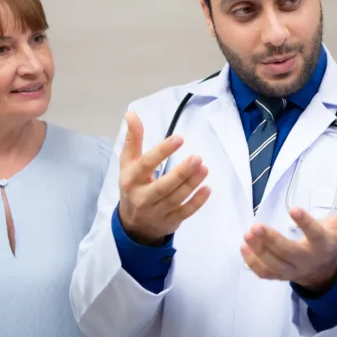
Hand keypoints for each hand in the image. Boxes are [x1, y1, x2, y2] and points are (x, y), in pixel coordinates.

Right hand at [117, 112, 210, 245]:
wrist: (133, 223)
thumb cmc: (133, 185)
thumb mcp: (128, 163)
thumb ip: (133, 139)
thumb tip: (131, 113)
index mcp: (131, 179)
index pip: (146, 164)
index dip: (162, 151)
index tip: (179, 138)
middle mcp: (142, 197)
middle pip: (163, 186)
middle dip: (181, 172)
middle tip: (197, 157)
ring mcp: (157, 211)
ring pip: (176, 198)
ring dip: (192, 183)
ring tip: (204, 168)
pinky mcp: (170, 221)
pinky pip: (185, 212)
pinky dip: (197, 202)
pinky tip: (207, 189)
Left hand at [240, 181, 336, 292]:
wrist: (326, 270)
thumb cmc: (333, 239)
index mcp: (324, 245)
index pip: (315, 235)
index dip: (305, 223)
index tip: (293, 209)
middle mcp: (308, 260)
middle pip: (289, 254)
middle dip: (272, 241)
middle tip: (257, 226)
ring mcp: (292, 270)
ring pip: (274, 265)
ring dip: (259, 250)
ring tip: (248, 233)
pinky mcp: (280, 276)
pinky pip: (265, 274)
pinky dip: (252, 262)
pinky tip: (244, 246)